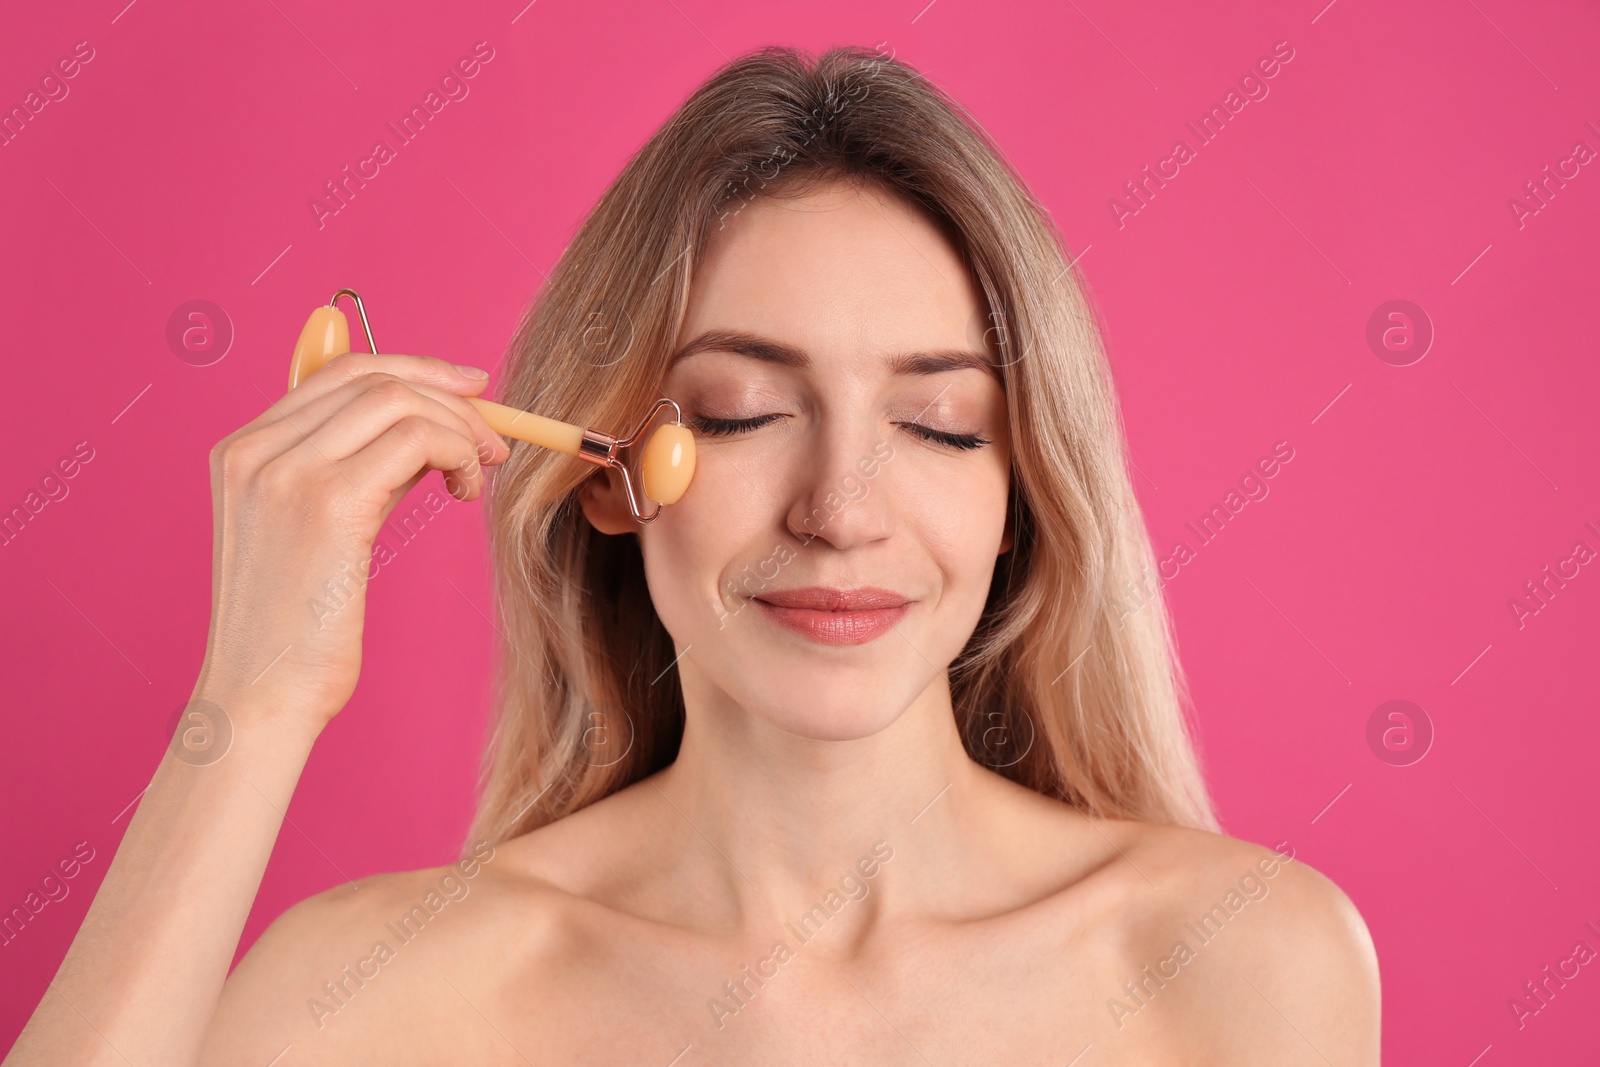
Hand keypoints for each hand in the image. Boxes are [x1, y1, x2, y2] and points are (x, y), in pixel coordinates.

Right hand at [191, 353, 508, 736]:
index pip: (337, 373)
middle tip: (492, 436)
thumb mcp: (320, 531)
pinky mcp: (329, 502)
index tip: (467, 388)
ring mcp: (286, 471)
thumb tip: (428, 432)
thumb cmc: (297, 630)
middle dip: (447, 395)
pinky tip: (464, 491)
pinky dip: (457, 451)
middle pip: (371, 376)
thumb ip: (359, 472)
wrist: (263, 695)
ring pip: (398, 400)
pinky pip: (416, 439)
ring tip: (477, 475)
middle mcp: (256, 449)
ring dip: (458, 428)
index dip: (412, 370)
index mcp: (243, 450)